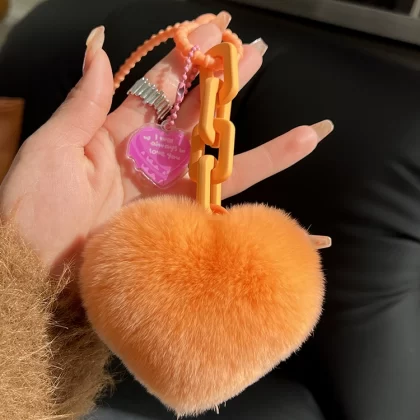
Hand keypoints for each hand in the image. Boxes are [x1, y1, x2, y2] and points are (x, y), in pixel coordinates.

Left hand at [0, 13, 332, 268]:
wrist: (37, 276)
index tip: (211, 30)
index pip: (159, 88)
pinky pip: (222, 211)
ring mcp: (168, 195)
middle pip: (197, 117)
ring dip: (264, 148)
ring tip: (308, 133)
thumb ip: (84, 101)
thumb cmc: (34, 210)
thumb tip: (100, 47)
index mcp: (117, 136)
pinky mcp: (179, 226)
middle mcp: (150, 162)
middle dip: (227, 85)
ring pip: (223, 166)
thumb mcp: (54, 148)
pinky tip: (281, 205)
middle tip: (257, 54)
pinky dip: (254, 206)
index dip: (184, 58)